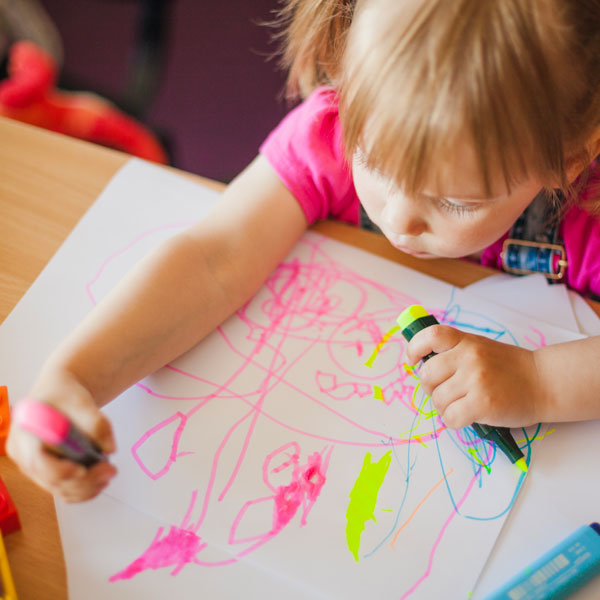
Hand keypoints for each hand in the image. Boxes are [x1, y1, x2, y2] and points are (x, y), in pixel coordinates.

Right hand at [7, 373, 116, 502]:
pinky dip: (84, 490)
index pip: (37, 461)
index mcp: (25, 433)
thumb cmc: (65, 395)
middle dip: (84, 481)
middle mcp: (24, 455)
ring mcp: (34, 467)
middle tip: (110, 470)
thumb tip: (109, 448)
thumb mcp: (82, 402)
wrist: (59, 395)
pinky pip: (64, 490)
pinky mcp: (47, 474)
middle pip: (51, 480)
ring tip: (110, 473)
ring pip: (59, 489)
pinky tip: (101, 480)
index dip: (59, 471)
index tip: (82, 470)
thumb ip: (97, 423)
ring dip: (88, 488)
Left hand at [405, 325, 542, 428]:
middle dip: (430, 388)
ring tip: (460, 406)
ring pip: (438, 399)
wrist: (544, 382)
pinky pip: (451, 417)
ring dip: (444, 407)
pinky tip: (465, 417)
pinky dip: (453, 421)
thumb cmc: (509, 368)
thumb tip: (422, 366)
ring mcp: (476, 379)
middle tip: (445, 393)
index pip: (431, 335)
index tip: (412, 360)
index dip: (414, 347)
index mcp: (466, 340)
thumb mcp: (480, 348)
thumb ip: (455, 353)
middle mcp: (469, 357)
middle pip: (427, 374)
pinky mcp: (483, 403)